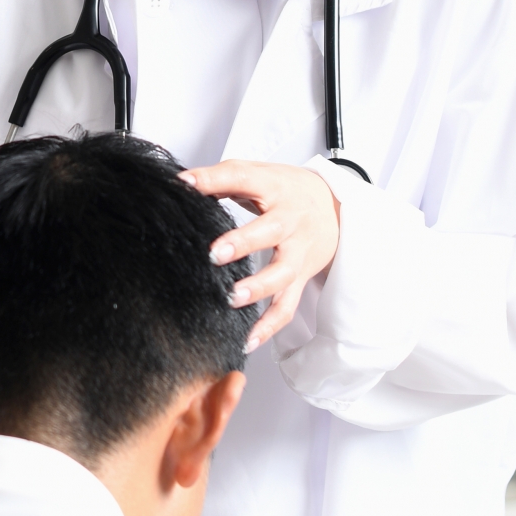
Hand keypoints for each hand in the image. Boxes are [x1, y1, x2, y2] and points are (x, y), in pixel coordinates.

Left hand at [179, 160, 340, 350]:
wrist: (336, 209)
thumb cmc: (286, 191)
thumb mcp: (258, 175)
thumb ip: (221, 179)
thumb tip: (180, 183)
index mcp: (274, 187)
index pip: (243, 178)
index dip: (213, 180)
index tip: (184, 185)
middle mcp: (290, 221)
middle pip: (270, 231)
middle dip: (244, 243)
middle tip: (214, 255)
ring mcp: (298, 252)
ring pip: (282, 273)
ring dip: (258, 288)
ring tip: (232, 299)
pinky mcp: (300, 278)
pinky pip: (287, 306)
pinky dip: (269, 326)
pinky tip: (247, 340)